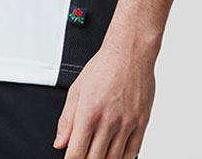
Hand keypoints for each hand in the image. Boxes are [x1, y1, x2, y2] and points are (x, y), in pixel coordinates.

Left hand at [52, 42, 155, 158]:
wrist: (130, 52)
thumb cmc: (104, 67)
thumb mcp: (77, 89)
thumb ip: (67, 119)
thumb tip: (60, 142)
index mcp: (89, 113)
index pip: (76, 153)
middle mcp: (108, 122)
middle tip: (83, 155)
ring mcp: (127, 124)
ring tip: (98, 154)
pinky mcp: (141, 123)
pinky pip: (132, 152)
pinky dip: (122, 158)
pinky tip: (115, 154)